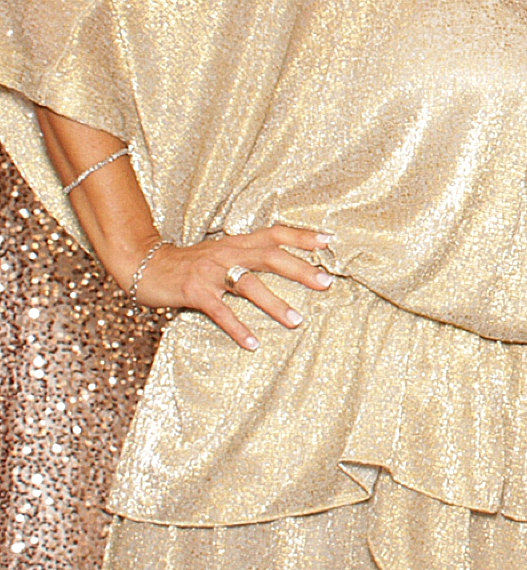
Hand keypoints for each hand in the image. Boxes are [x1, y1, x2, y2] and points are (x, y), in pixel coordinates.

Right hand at [132, 224, 334, 349]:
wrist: (145, 265)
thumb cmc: (190, 262)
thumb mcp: (221, 252)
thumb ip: (248, 255)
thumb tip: (285, 262)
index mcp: (237, 242)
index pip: (275, 233)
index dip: (302, 235)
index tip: (330, 240)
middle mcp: (227, 252)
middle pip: (270, 256)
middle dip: (300, 269)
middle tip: (326, 282)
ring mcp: (210, 272)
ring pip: (249, 285)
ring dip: (275, 304)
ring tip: (297, 321)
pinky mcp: (194, 292)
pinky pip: (221, 312)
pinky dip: (238, 328)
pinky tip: (253, 343)